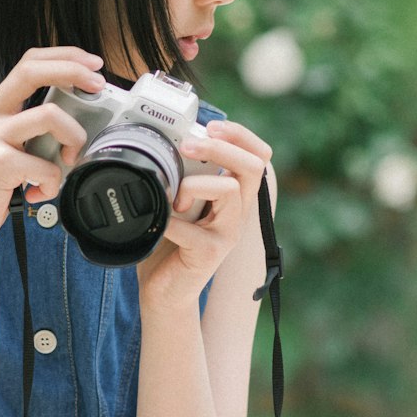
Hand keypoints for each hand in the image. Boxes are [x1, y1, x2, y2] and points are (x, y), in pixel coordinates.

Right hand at [0, 47, 104, 260]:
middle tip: (99, 85)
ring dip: (74, 137)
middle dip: (73, 70)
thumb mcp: (7, 148)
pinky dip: (54, 182)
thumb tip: (78, 120)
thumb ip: (32, 130)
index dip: (63, 56)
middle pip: (32, 71)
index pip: (28, 62)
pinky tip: (41, 193)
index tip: (92, 64)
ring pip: (50, 116)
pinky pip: (46, 165)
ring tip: (69, 160)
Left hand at [136, 118, 271, 309]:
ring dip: (193, 185)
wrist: (164, 291)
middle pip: (253, 166)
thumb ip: (183, 175)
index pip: (258, 156)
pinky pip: (191, 228)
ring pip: (228, 189)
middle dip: (221, 148)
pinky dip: (167, 220)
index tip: (211, 126)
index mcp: (233, 195)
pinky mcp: (210, 253)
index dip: (241, 135)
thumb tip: (168, 139)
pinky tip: (157, 224)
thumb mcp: (179, 200)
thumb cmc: (168, 242)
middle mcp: (238, 212)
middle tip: (188, 146)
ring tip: (173, 199)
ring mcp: (227, 233)